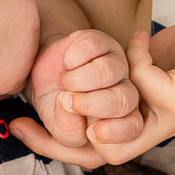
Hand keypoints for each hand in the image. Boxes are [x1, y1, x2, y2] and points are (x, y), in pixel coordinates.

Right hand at [11, 9, 174, 165]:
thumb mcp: (144, 64)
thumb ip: (116, 73)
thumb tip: (77, 70)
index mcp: (142, 125)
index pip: (92, 153)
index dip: (54, 147)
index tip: (20, 124)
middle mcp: (154, 129)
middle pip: (101, 155)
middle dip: (68, 131)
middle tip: (50, 98)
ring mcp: (168, 119)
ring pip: (116, 135)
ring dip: (97, 101)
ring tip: (95, 72)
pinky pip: (139, 83)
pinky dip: (134, 55)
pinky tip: (140, 37)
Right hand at [11, 29, 142, 166]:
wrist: (41, 75)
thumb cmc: (56, 107)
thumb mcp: (58, 129)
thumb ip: (68, 132)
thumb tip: (70, 109)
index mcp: (121, 120)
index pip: (133, 128)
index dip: (114, 131)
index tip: (90, 133)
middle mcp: (126, 92)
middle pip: (124, 100)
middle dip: (90, 104)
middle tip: (66, 101)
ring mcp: (117, 65)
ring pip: (108, 71)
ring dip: (78, 80)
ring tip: (64, 82)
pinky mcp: (102, 41)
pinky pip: (92, 46)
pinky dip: (72, 57)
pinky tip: (67, 62)